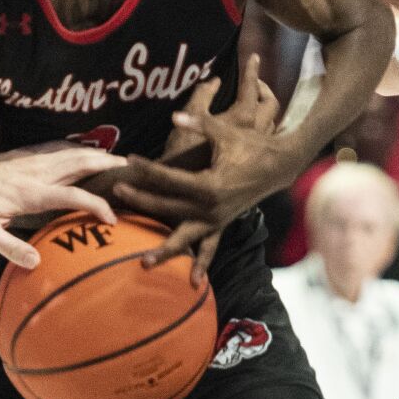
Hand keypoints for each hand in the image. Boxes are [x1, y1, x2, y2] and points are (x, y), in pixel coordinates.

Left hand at [0, 143, 123, 269]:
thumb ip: (8, 246)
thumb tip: (36, 263)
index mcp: (30, 193)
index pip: (73, 195)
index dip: (96, 204)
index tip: (113, 218)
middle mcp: (36, 172)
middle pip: (81, 162)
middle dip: (109, 166)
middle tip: (135, 173)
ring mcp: (33, 160)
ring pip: (74, 151)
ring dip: (99, 154)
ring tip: (121, 161)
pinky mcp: (27, 154)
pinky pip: (61, 147)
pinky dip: (80, 148)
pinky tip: (88, 151)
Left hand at [115, 55, 283, 283]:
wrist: (280, 164)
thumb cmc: (252, 145)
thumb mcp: (224, 133)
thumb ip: (198, 124)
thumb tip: (174, 117)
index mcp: (209, 184)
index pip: (169, 177)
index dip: (148, 168)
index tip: (130, 159)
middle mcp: (211, 207)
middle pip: (168, 207)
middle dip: (142, 201)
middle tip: (118, 193)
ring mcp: (217, 219)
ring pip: (186, 237)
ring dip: (164, 250)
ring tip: (143, 263)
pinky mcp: (222, 223)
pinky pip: (210, 247)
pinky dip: (201, 263)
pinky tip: (193, 282)